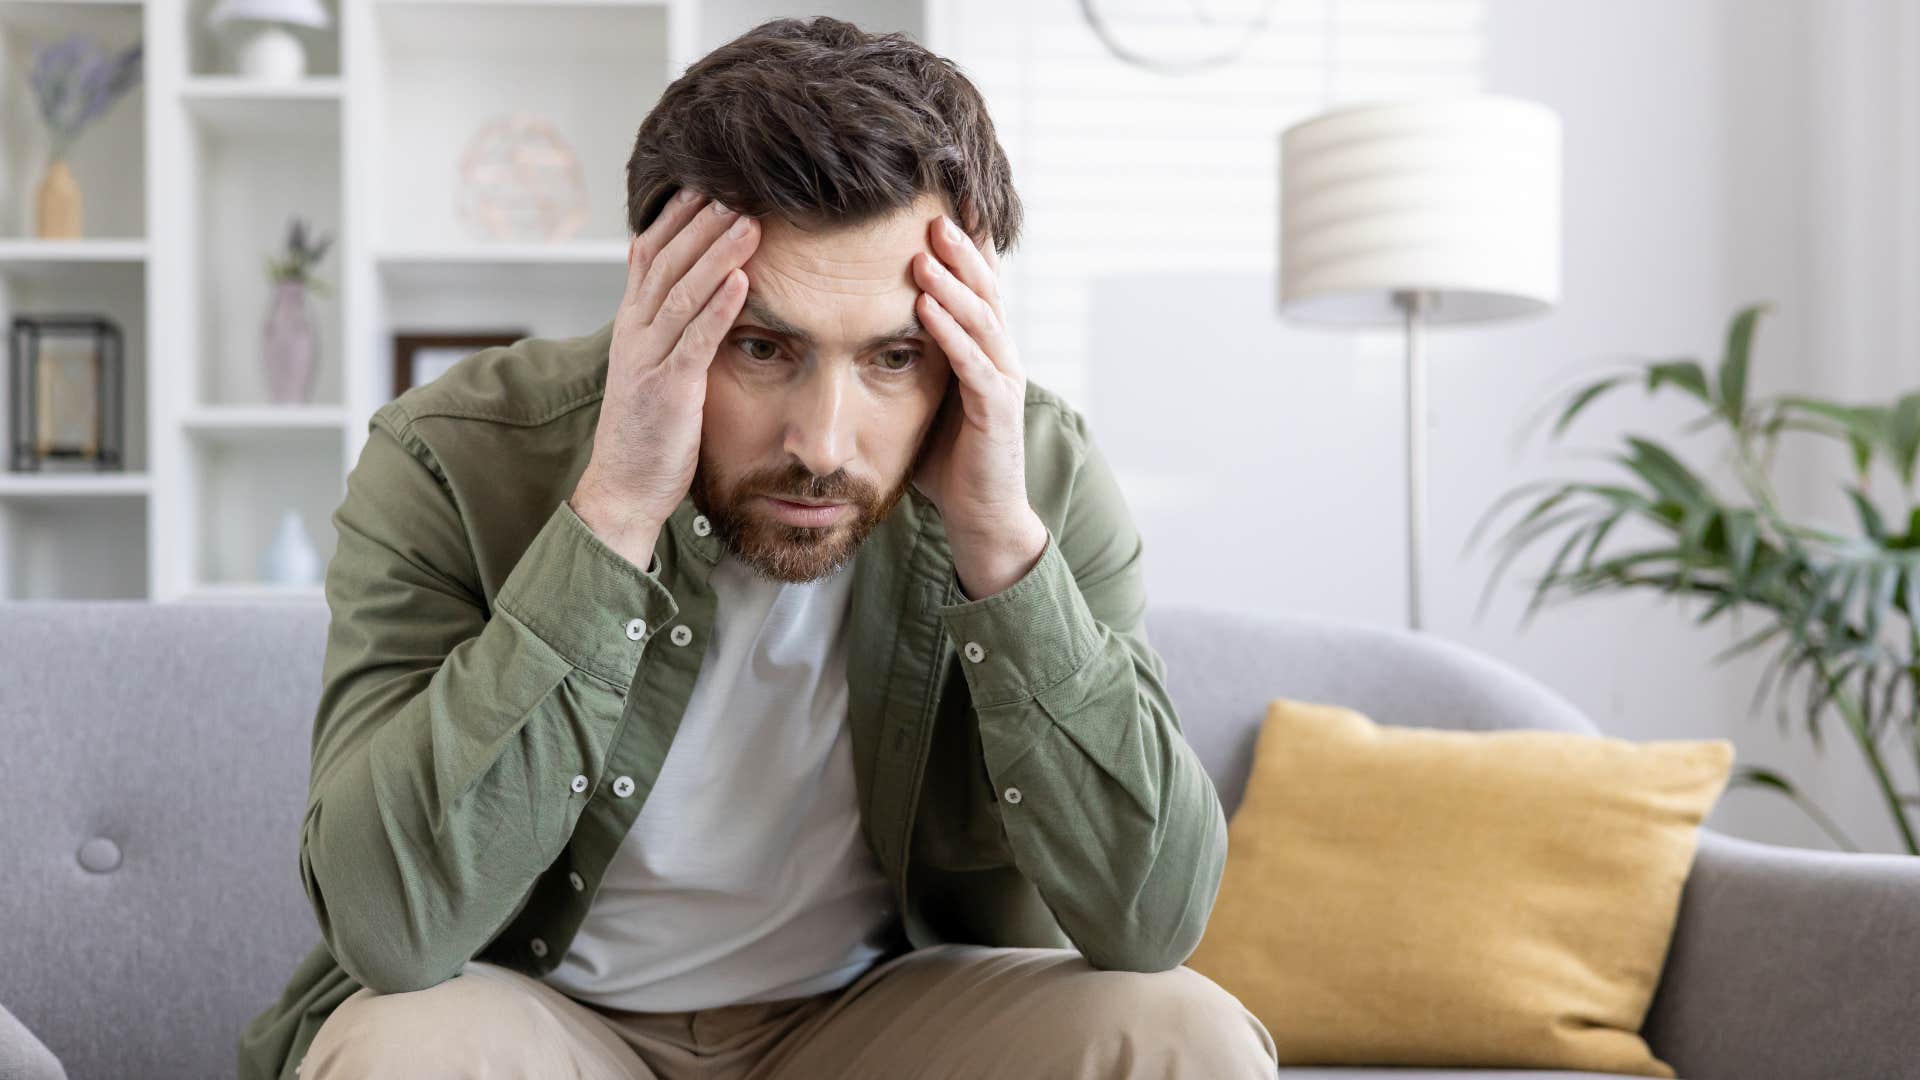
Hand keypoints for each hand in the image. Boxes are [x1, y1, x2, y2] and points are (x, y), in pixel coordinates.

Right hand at [570, 187, 760, 563]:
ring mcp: (648, 360)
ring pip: (682, 293)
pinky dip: (719, 307)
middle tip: (736, 187)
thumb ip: (670, 329)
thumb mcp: (653, 367)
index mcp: (631, 325)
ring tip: (748, 222)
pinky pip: (695, 340)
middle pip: (667, 262)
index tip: (706, 184)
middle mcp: (634, 334)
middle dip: (701, 223)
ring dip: (717, 254)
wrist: (622, 487)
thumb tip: (700, 291)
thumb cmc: (648, 430)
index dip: (676, 218)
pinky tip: (742, 281)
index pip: (649, 255)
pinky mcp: (668, 390)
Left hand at [910, 210, 1046, 596]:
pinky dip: (952, 333)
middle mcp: (999, 356)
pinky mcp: (996, 413)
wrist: (980, 516)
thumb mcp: (923, 396)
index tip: (937, 202)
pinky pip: (974, 365)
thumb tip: (858, 324)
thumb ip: (906, 358)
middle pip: (983, 288)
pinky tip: (928, 309)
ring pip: (982, 319)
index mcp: (982, 348)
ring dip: (954, 282)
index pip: (974, 285)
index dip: (961, 245)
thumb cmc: (947, 458)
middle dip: (959, 248)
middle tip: (932, 208)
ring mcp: (1003, 382)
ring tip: (926, 248)